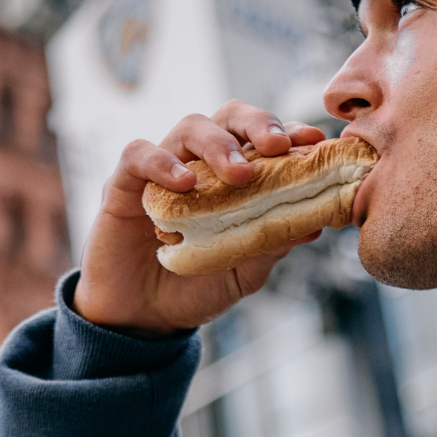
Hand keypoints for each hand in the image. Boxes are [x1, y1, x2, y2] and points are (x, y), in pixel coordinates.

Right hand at [74, 101, 328, 336]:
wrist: (146, 318)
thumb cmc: (197, 288)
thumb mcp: (243, 269)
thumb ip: (270, 243)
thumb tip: (314, 223)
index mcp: (232, 179)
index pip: (259, 139)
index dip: (286, 132)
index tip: (313, 139)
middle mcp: (199, 164)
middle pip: (228, 118)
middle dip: (257, 125)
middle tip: (278, 146)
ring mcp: (162, 170)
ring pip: (189, 128)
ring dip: (218, 144)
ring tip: (240, 173)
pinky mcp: (123, 183)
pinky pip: (139, 155)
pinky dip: (163, 163)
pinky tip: (186, 183)